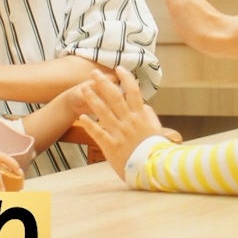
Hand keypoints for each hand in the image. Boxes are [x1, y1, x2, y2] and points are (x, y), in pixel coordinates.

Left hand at [75, 67, 165, 181]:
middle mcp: (129, 121)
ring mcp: (119, 133)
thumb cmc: (156, 150)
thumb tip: (143, 105)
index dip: (126, 78)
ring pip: (103, 111)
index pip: (133, 91)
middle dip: (103, 83)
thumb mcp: (156, 129)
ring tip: (83, 89)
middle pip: (114, 97)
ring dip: (92, 99)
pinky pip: (97, 132)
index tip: (119, 68)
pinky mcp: (111, 146)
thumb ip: (149, 116)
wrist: (153, 168)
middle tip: (94, 74)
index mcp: (140, 116)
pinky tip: (82, 117)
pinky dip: (89, 124)